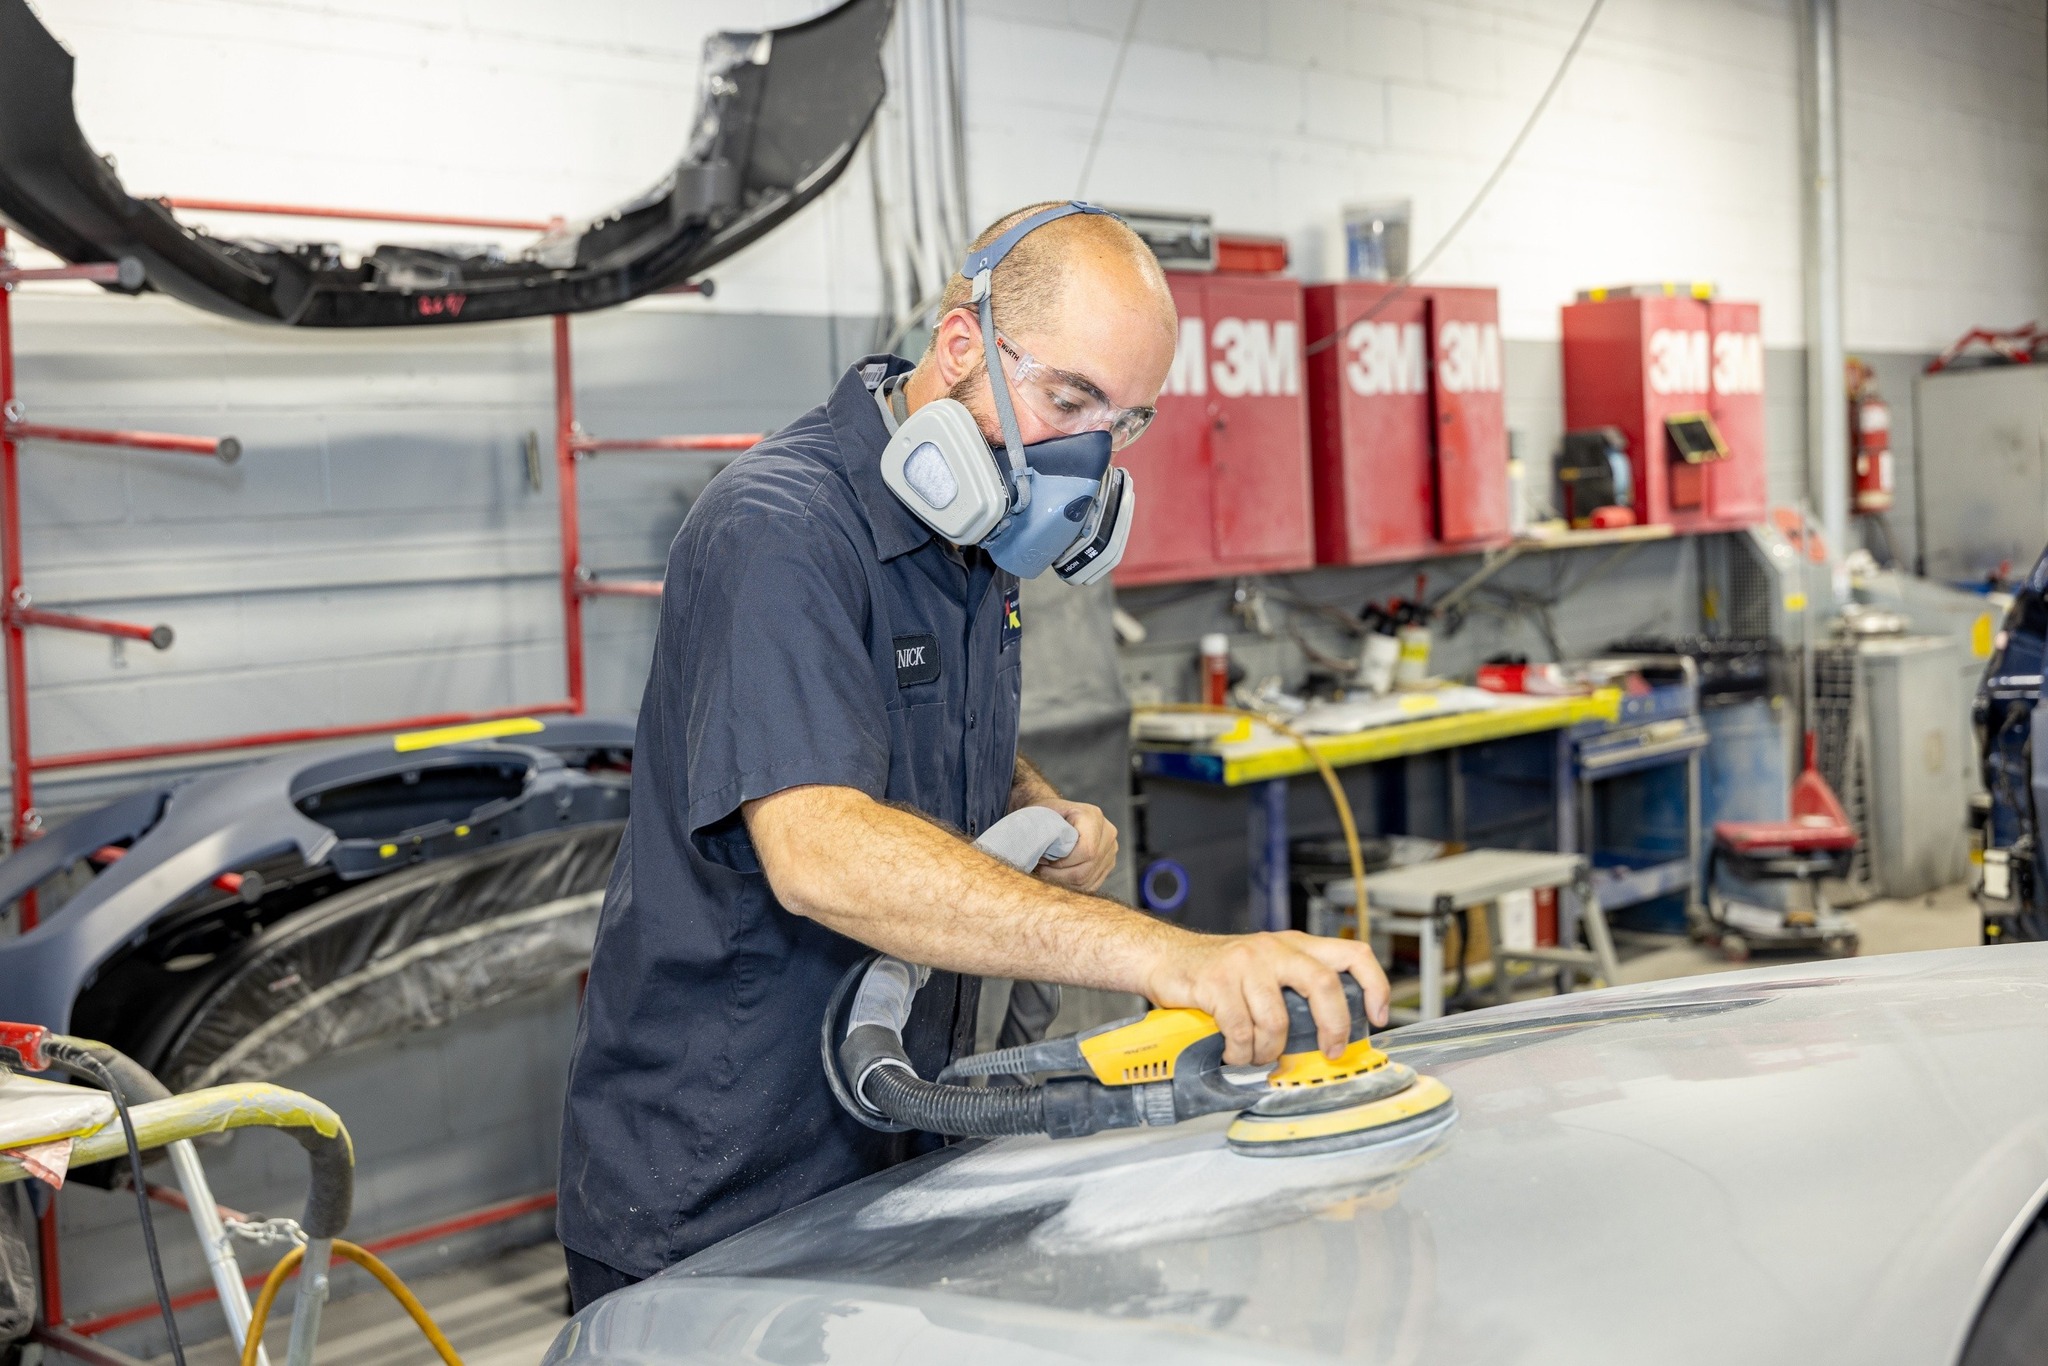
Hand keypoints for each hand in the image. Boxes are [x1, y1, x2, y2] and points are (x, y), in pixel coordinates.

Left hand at [1030, 797, 1117, 892]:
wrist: (1056, 815)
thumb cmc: (1046, 814)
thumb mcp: (1042, 815)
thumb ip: (1044, 831)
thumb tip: (1042, 854)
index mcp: (1093, 817)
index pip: (1086, 850)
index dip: (1063, 862)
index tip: (1043, 860)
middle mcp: (1108, 833)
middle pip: (1086, 869)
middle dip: (1059, 875)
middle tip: (1041, 869)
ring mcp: (1110, 850)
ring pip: (1087, 881)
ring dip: (1063, 882)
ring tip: (1047, 871)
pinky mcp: (1108, 865)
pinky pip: (1090, 886)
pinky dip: (1071, 886)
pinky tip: (1057, 876)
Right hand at [1140, 930, 1390, 1064]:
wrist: (1165, 958)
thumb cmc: (1219, 972)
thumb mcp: (1266, 969)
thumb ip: (1296, 989)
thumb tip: (1332, 1036)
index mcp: (1295, 946)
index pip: (1352, 954)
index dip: (1374, 986)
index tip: (1378, 1017)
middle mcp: (1274, 949)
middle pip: (1324, 986)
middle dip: (1333, 1028)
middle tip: (1329, 1051)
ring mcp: (1245, 963)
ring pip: (1277, 1021)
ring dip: (1268, 1051)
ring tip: (1256, 1055)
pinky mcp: (1217, 983)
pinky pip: (1240, 1031)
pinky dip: (1239, 1052)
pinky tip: (1233, 1051)